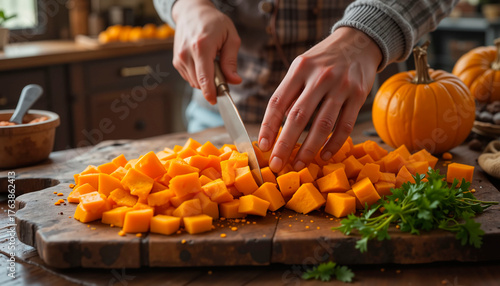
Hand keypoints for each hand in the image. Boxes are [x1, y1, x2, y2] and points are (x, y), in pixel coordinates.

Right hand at [172, 0, 241, 103]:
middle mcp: (187, 54)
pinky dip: (199, 76)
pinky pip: (190, 78)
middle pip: (200, 83)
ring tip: (212, 62)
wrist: (192, 12)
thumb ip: (231, 61)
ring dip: (206, 80)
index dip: (210, 92)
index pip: (204, 77)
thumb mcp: (230, 37)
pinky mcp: (176, 61)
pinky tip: (203, 62)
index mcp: (201, 47)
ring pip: (195, 82)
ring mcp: (179, 58)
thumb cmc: (214, 22)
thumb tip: (234, 80)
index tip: (215, 101)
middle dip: (213, 84)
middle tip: (222, 72)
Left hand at [258, 27, 381, 171]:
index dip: (268, 126)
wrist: (359, 42)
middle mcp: (320, 77)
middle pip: (298, 116)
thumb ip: (290, 92)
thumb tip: (275, 128)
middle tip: (277, 164)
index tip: (263, 147)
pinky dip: (333, 144)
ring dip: (309, 149)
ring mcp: (341, 86)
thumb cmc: (324, 60)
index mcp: (300, 69)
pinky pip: (344, 126)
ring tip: (299, 164)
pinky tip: (323, 156)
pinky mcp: (359, 95)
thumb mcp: (302, 66)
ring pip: (322, 125)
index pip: (278, 102)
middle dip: (285, 144)